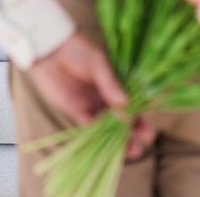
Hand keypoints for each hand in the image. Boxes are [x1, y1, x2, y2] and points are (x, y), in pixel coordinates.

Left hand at [29, 33, 154, 157]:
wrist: (51, 48)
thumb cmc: (78, 49)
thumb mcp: (98, 63)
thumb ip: (110, 83)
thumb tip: (126, 104)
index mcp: (116, 84)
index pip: (133, 104)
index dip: (141, 119)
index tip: (147, 132)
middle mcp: (106, 97)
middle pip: (122, 120)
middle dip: (131, 135)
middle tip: (138, 148)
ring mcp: (91, 104)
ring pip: (107, 126)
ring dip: (115, 139)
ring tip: (126, 152)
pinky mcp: (75, 109)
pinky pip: (88, 125)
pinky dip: (96, 134)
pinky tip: (104, 142)